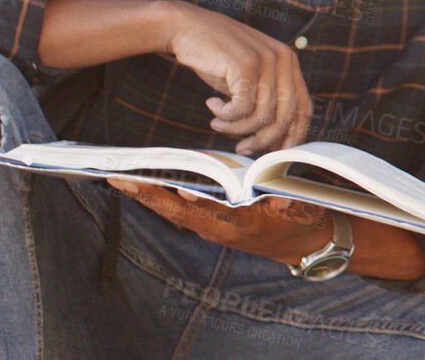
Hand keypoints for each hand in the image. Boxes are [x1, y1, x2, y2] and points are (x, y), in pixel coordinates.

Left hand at [108, 178, 330, 263]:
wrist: (296, 246)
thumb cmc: (300, 220)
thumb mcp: (304, 209)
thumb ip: (292, 204)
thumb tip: (283, 202)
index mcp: (246, 224)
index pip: (217, 212)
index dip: (199, 201)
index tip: (179, 187)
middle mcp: (222, 230)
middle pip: (181, 213)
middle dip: (151, 196)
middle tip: (122, 179)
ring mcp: (210, 230)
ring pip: (173, 214)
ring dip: (146, 197)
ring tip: (120, 178)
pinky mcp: (205, 227)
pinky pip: (175, 214)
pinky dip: (156, 199)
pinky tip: (139, 186)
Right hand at [154, 0, 313, 154]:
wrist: (186, 28)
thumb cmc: (217, 59)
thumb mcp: (248, 80)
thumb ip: (264, 101)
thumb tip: (274, 141)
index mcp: (290, 63)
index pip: (304, 108)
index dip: (293, 135)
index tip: (275, 152)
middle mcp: (284, 59)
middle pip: (285, 117)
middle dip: (264, 140)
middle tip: (243, 148)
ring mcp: (266, 60)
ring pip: (262, 116)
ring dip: (237, 129)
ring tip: (218, 124)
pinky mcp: (245, 65)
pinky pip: (241, 108)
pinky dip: (225, 116)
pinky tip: (212, 106)